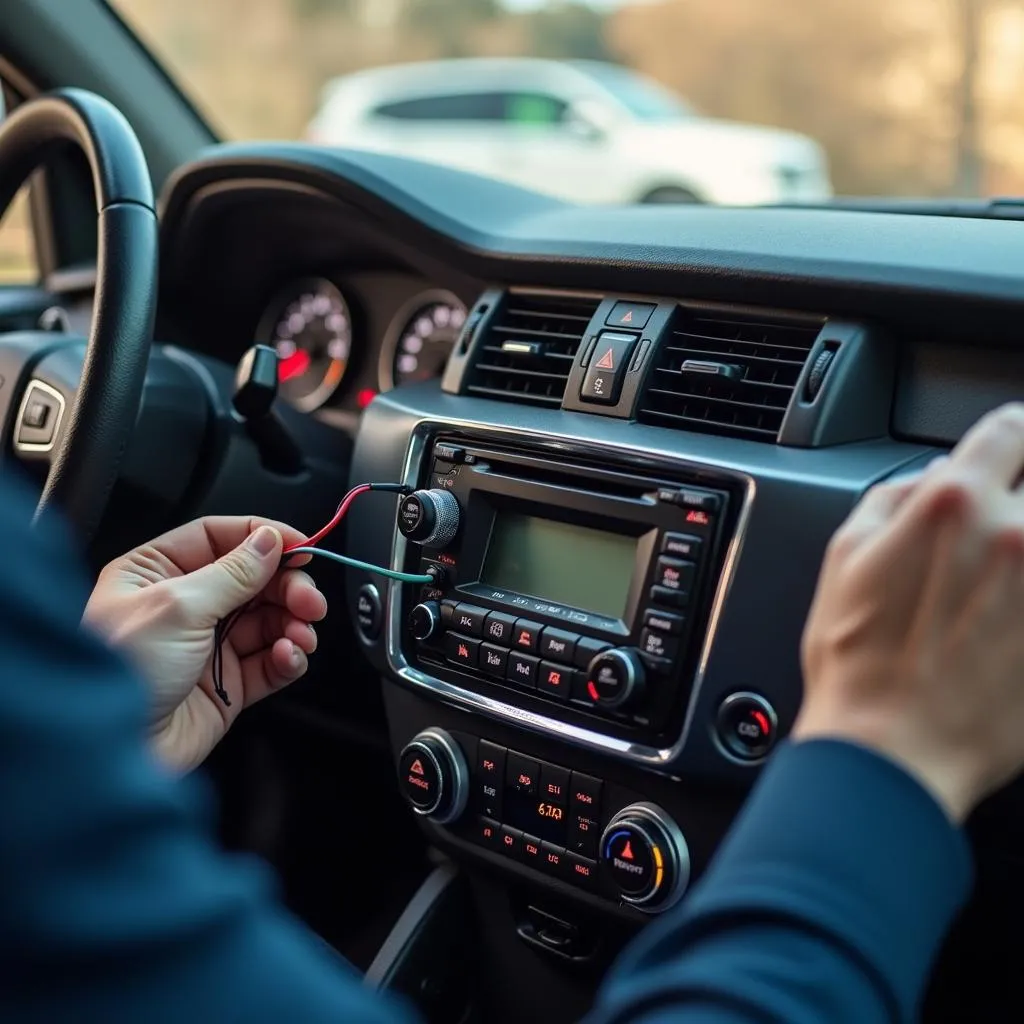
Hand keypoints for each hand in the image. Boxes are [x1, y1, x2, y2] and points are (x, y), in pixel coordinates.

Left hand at [83, 518, 326, 772]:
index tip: (302, 546)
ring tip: (301, 635)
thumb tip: (270, 542)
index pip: (220, 538)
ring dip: (294, 623)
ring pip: (270, 620)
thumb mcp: (178, 606)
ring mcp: (208, 646)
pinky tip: (288, 657)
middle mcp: (184, 606)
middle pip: (255, 579)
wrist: (113, 753)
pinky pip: (271, 662)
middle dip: (288, 588)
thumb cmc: (121, 674)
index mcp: (156, 573)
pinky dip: (288, 657)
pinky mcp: (227, 684)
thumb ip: (233, 572)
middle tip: (311, 602)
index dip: (264, 538)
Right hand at [794, 403, 1023, 820]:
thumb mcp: (844, 557)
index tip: (1008, 454)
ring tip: (1001, 586)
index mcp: (952, 504)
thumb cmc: (857, 662)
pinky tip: (1009, 619)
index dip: (1009, 438)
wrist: (892, 751)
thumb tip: (932, 476)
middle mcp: (1017, 534)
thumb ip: (890, 497)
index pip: (1010, 428)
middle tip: (995, 538)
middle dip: (1017, 502)